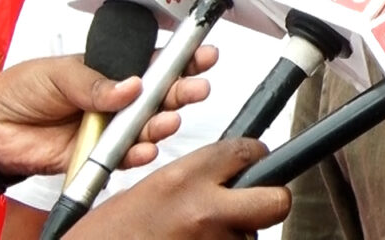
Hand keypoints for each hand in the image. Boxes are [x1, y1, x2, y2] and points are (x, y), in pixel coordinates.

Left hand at [0, 46, 217, 176]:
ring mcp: (110, 128)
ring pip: (148, 128)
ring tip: (168, 120)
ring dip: (162, 124)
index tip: (203, 55)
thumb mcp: (58, 74)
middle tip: (194, 89)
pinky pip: (125, 157)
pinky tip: (144, 149)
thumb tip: (130, 87)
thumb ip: (94, 83)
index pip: (153, 64)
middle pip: (159, 97)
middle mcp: (118, 100)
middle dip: (182, 92)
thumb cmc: (22, 90)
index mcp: (112, 71)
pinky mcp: (98, 155)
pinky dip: (137, 154)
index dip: (181, 60)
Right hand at [66, 139, 291, 239]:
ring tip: (198, 236)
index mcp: (185, 179)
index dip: (254, 157)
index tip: (254, 162)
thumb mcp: (149, 189)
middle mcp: (205, 211)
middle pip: (276, 200)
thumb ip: (193, 179)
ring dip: (235, 235)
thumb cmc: (109, 234)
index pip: (248, 153)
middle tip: (256, 202)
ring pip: (252, 237)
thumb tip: (228, 175)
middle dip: (270, 200)